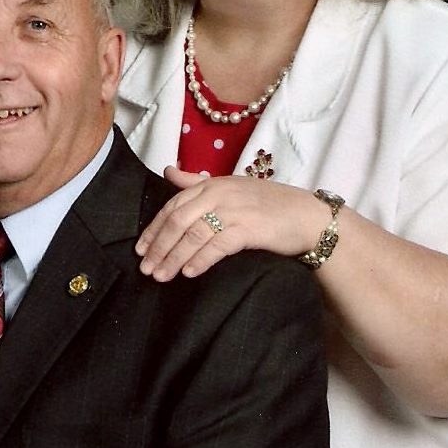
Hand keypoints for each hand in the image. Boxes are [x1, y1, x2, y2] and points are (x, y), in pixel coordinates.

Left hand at [135, 166, 317, 279]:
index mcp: (212, 183)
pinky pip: (217, 245)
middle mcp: (220, 194)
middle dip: (159, 245)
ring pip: (193, 234)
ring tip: (160, 276)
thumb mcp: (231, 187)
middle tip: (145, 267)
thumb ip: (197, 182)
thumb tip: (168, 172)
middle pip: (178, 220)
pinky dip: (200, 260)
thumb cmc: (269, 204)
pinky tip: (189, 273)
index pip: (174, 204)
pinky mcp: (248, 229)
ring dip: (173, 257)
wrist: (307, 216)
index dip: (154, 228)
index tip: (141, 248)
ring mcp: (234, 210)